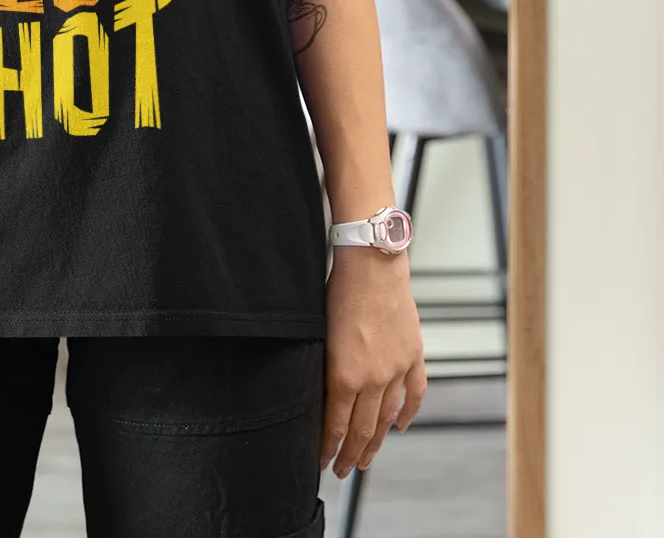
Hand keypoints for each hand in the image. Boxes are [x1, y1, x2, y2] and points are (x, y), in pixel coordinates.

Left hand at [320, 246, 426, 477]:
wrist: (372, 263)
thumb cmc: (337, 289)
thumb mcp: (319, 332)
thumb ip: (323, 365)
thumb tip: (319, 391)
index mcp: (344, 373)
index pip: (336, 424)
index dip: (329, 447)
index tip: (323, 462)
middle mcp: (373, 378)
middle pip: (361, 428)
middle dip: (350, 454)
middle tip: (342, 470)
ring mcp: (396, 369)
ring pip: (387, 418)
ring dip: (376, 441)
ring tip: (366, 458)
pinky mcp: (413, 355)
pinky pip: (414, 394)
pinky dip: (407, 413)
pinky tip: (399, 426)